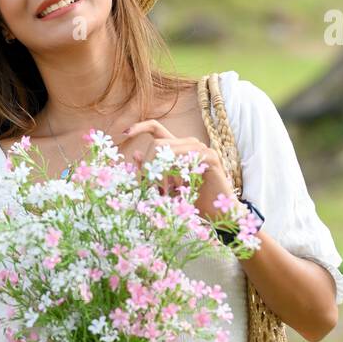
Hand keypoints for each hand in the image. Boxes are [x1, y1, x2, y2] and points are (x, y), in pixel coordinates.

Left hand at [120, 120, 236, 219]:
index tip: (123, 133)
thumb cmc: (193, 201)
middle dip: (147, 165)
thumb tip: (134, 154)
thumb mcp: (165, 187)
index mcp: (178, 148)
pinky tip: (177, 187)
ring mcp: (201, 148)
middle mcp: (189, 144)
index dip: (139, 127)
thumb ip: (151, 171)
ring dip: (160, 173)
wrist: (220, 213)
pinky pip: (184, 157)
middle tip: (146, 187)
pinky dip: (174, 173)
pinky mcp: (209, 157)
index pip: (156, 128)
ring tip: (162, 191)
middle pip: (157, 143)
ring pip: (168, 149)